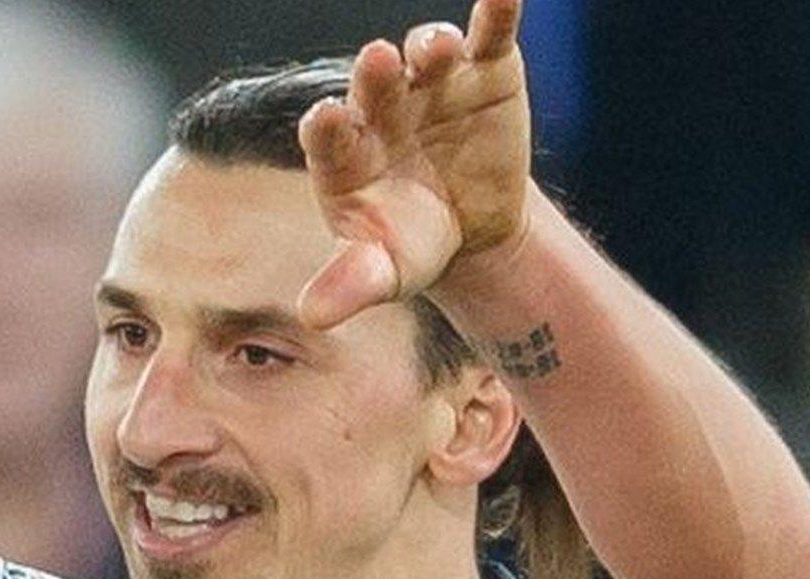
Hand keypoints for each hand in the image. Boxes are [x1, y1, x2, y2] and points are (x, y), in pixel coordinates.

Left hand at [297, 0, 530, 329]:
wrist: (470, 229)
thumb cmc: (410, 246)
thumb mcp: (384, 270)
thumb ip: (350, 283)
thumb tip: (311, 316)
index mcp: (344, 151)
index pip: (327, 135)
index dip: (326, 127)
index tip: (325, 121)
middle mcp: (381, 106)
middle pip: (375, 85)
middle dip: (376, 75)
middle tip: (377, 62)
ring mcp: (432, 83)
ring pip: (428, 53)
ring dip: (431, 45)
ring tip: (436, 48)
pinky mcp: (485, 69)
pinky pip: (491, 32)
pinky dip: (499, 9)